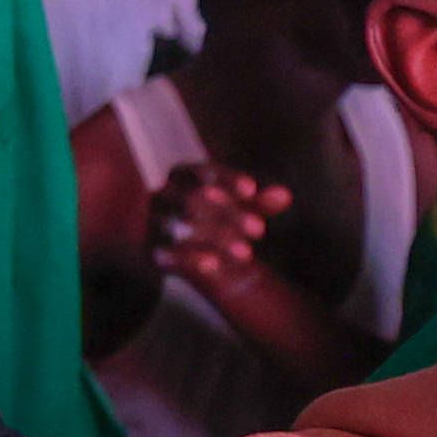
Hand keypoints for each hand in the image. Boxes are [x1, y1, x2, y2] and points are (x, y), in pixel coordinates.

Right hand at [144, 164, 295, 308]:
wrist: (189, 258)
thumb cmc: (216, 224)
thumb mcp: (241, 211)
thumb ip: (260, 204)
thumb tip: (285, 195)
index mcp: (183, 178)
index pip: (203, 171)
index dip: (226, 179)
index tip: (251, 190)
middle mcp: (164, 196)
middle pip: (192, 198)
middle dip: (228, 214)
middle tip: (260, 229)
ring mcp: (154, 223)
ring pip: (180, 226)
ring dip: (216, 238)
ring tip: (247, 253)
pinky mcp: (150, 251)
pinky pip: (167, 253)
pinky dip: (190, 259)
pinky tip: (214, 266)